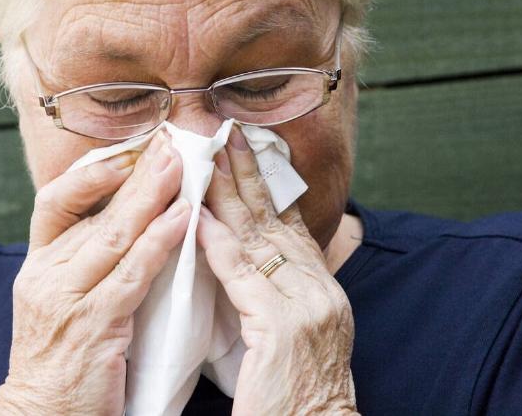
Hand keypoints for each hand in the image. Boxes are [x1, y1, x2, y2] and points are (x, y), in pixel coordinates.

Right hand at [0, 131, 189, 414]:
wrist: (42, 413)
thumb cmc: (60, 356)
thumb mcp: (60, 297)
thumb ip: (85, 258)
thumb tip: (129, 216)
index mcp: (39, 263)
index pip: (54, 199)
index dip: (93, 171)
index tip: (132, 149)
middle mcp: (47, 274)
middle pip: (94, 209)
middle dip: (136, 172)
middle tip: (171, 142)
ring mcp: (67, 299)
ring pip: (113, 235)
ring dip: (151, 196)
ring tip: (182, 166)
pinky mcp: (93, 326)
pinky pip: (131, 275)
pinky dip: (158, 242)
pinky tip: (183, 219)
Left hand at [199, 127, 357, 415]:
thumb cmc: (295, 396)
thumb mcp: (292, 335)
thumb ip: (274, 295)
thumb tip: (246, 258)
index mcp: (322, 291)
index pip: (291, 225)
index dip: (268, 186)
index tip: (247, 151)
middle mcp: (320, 290)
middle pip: (276, 218)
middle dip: (249, 172)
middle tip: (226, 133)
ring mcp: (306, 306)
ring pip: (258, 236)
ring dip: (229, 193)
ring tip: (207, 156)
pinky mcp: (282, 327)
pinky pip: (243, 275)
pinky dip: (219, 242)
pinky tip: (199, 215)